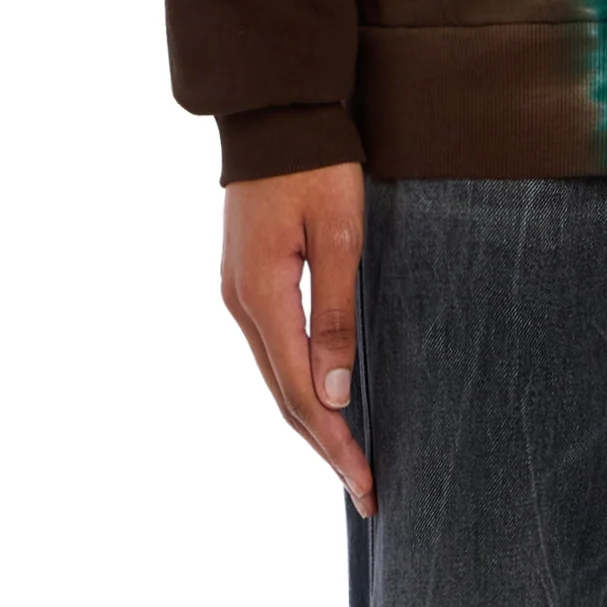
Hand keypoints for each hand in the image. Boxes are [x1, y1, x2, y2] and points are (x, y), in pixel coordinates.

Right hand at [220, 166, 374, 514]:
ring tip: (348, 463)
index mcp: (261, 297)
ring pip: (276, 378)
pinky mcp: (248, 283)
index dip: (335, 444)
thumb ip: (336, 316)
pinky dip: (299, 388)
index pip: (300, 393)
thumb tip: (332, 396)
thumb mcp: (339, 238)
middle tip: (366, 493)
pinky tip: (322, 407)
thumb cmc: (317, 167)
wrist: (277, 113)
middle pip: (283, 397)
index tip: (367, 484)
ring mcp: (239, 294)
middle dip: (325, 448)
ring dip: (312, 424)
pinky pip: (273, 352)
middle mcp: (240, 304)